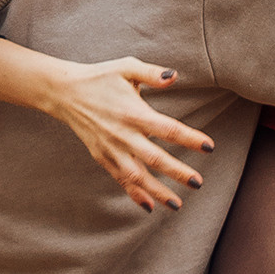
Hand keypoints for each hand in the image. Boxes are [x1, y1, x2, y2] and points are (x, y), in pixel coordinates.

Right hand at [41, 56, 215, 211]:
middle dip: (178, 172)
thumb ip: (152, 73)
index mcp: (133, 112)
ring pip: (137, 175)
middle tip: (198, 182)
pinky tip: (150, 206)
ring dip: (158, 191)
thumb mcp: (126, 67)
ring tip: (178, 204)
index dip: (189, 139)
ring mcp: (111, 148)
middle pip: (155, 158)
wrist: (64, 93)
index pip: (167, 129)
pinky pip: (120, 179)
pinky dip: (134, 193)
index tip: (209, 146)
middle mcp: (123, 134)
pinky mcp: (102, 157)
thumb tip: (174, 76)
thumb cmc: (100, 77)